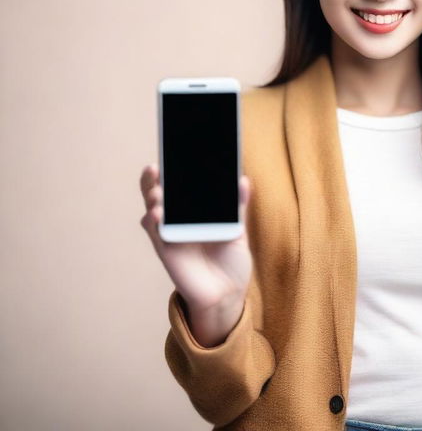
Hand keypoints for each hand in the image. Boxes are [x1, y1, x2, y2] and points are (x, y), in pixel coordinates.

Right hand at [139, 164, 253, 316]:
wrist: (228, 295)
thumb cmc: (230, 262)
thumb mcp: (237, 230)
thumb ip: (238, 207)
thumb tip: (242, 180)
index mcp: (195, 212)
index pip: (180, 185)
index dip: (175, 170)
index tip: (175, 152)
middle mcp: (179, 220)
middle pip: (161, 192)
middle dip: (155, 178)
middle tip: (157, 164)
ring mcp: (171, 234)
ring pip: (153, 209)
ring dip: (152, 196)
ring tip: (157, 188)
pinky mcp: (167, 252)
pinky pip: (155, 234)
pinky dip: (153, 222)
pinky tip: (155, 213)